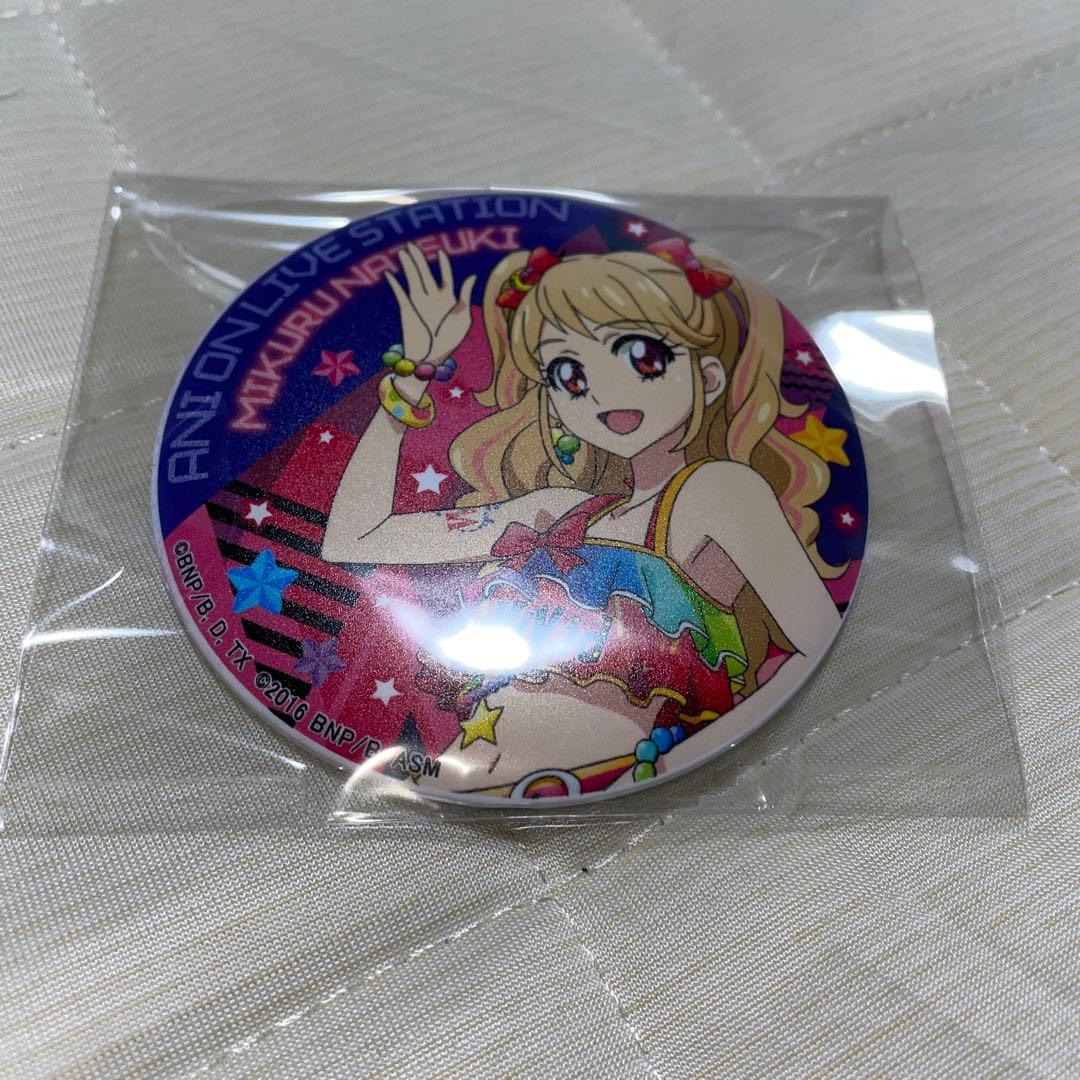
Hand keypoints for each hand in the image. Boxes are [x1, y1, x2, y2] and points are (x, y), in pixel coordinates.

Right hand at [384, 242, 475, 367]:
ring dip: (408, 265)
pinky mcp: (407, 309)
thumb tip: (472, 277)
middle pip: (425, 273)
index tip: (440, 252)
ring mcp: (418, 303)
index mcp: (448, 299)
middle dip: (419, 259)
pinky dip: (394, 283)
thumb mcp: (462, 317)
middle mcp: (432, 298)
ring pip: (413, 278)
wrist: (430, 357)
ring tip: (403, 251)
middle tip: (412, 245)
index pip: (445, 277)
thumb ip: (465, 296)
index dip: (443, 265)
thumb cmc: (449, 340)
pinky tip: (388, 274)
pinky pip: (399, 293)